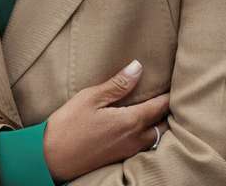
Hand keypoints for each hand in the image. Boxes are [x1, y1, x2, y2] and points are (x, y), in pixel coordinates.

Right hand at [43, 59, 170, 181]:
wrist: (51, 158)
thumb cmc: (68, 125)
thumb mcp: (90, 98)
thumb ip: (117, 85)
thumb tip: (138, 68)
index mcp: (130, 122)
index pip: (160, 106)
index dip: (169, 95)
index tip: (174, 83)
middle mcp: (135, 139)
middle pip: (163, 125)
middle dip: (168, 111)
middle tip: (169, 96)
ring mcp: (128, 151)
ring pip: (155, 138)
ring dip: (160, 125)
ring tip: (157, 110)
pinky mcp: (119, 158)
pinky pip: (144, 146)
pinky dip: (149, 135)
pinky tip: (139, 127)